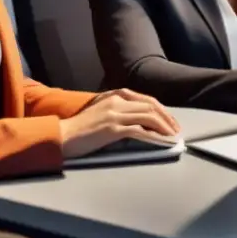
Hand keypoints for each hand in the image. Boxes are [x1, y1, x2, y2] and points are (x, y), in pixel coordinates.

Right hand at [60, 89, 180, 158]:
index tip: (170, 120)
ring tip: (172, 136)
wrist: (61, 136)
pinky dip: (153, 136)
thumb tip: (139, 122)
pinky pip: (139, 131)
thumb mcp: (102, 113)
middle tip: (175, 129)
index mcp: (115, 96)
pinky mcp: (112, 128)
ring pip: (148, 116)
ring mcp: (115, 114)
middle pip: (150, 106)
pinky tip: (161, 141)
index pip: (146, 100)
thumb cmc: (80, 129)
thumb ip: (119, 112)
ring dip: (163, 127)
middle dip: (167, 117)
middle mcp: (117, 102)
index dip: (161, 110)